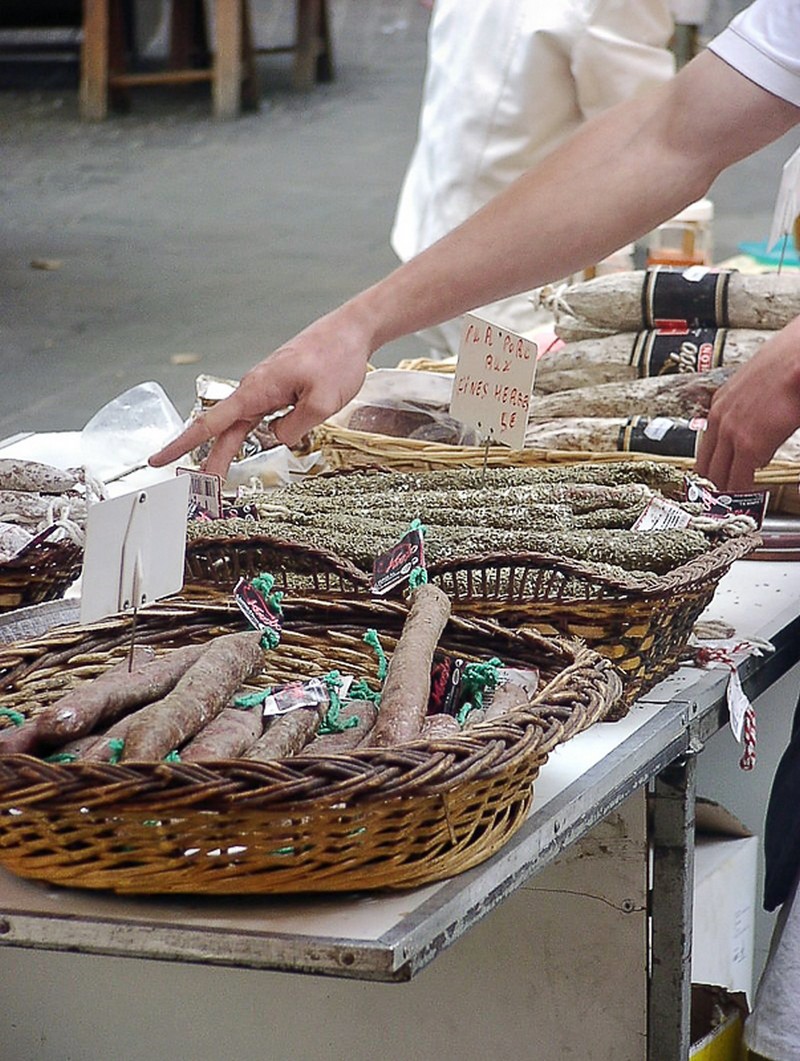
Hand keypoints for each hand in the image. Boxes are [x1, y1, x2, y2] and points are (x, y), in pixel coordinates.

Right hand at [149, 308, 372, 478]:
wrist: (350, 332)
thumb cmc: (336, 359)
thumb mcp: (322, 402)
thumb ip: (294, 428)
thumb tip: (277, 439)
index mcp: (257, 390)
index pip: (211, 423)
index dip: (182, 443)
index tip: (159, 459)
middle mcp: (255, 389)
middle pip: (222, 430)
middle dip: (207, 459)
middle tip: (196, 486)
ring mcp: (265, 389)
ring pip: (240, 425)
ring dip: (227, 450)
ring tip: (218, 476)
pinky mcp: (278, 389)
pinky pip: (258, 416)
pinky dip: (250, 434)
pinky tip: (256, 444)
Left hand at [695, 319, 799, 490]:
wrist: (798, 360)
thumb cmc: (786, 364)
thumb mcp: (757, 386)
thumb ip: (750, 408)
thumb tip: (757, 423)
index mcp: (720, 403)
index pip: (707, 443)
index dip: (709, 463)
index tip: (711, 476)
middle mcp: (719, 419)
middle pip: (707, 462)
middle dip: (712, 482)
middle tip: (715, 498)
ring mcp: (731, 433)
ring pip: (719, 473)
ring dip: (725, 489)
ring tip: (727, 504)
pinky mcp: (749, 446)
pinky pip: (740, 478)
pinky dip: (742, 491)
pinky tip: (745, 498)